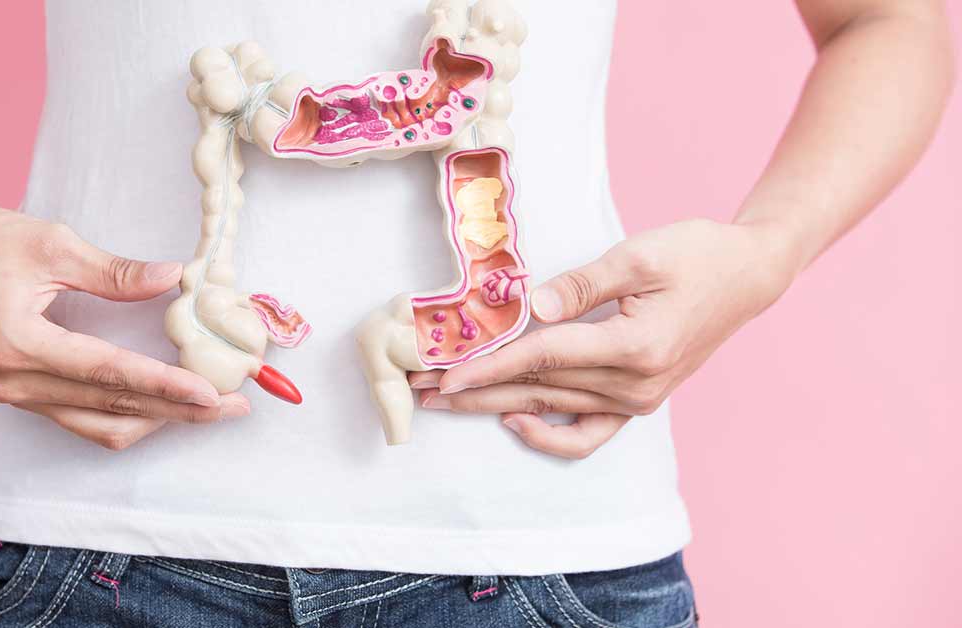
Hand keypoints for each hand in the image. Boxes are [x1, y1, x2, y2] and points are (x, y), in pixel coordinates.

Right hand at [0, 204, 248, 449]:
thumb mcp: (53, 243)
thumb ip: (115, 271)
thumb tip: (175, 278)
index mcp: (17, 342)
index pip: (107, 373)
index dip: (163, 385)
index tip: (210, 391)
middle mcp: (14, 381)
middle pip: (112, 408)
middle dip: (178, 411)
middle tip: (233, 405)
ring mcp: (16, 394)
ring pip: (100, 425)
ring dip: (159, 419)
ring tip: (211, 408)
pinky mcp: (23, 395)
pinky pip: (83, 420)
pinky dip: (129, 415)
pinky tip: (167, 405)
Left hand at [410, 219, 795, 457]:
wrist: (749, 275)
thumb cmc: (697, 254)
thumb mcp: (641, 255)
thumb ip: (583, 285)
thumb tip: (531, 308)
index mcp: (636, 346)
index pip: (544, 358)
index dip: (490, 365)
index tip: (444, 374)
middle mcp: (636, 385)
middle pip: (538, 390)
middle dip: (474, 392)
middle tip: (422, 392)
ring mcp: (639, 399)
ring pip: (552, 408)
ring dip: (495, 405)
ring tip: (448, 402)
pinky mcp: (639, 400)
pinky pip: (589, 433)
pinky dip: (551, 435)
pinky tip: (516, 420)